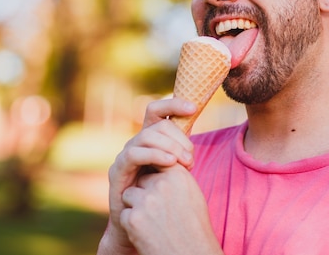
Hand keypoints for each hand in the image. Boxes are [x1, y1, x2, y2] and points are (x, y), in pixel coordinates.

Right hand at [97, 97, 197, 253]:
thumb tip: (212, 136)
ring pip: (146, 136)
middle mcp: (137, 142)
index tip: (194, 107)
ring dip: (170, 146)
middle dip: (179, 137)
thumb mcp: (178, 170)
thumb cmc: (164, 196)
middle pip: (158, 124)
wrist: (143, 224)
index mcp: (151, 138)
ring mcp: (125, 154)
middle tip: (191, 158)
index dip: (174, 103)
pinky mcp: (117, 170)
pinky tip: (170, 163)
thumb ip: (185, 152)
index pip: (158, 110)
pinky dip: (154, 155)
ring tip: (186, 162)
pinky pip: (134, 154)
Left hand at [120, 163, 222, 254]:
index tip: (164, 192)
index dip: (158, 179)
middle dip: (146, 193)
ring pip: (130, 195)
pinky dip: (133, 225)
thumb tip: (163, 161)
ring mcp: (147, 201)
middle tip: (161, 212)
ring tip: (155, 223)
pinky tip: (149, 234)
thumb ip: (175, 175)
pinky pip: (126, 214)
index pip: (157, 163)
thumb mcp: (191, 194)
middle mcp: (162, 185)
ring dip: (138, 208)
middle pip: (142, 179)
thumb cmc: (193, 225)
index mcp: (178, 176)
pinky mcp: (134, 218)